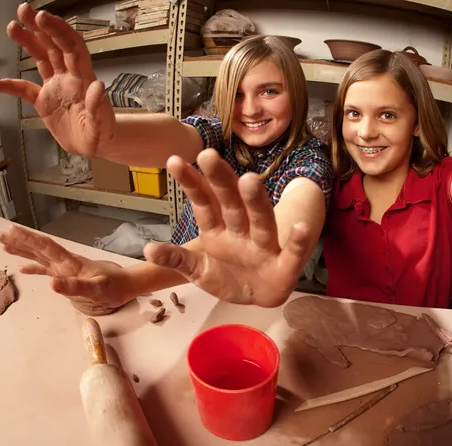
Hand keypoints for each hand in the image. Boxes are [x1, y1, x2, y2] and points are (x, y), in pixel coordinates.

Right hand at [0, 3, 114, 157]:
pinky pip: (25, 89)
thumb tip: (98, 85)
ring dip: (28, 42)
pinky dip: (10, 85)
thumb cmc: (103, 133)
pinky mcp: (45, 102)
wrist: (95, 147)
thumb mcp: (102, 123)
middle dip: (41, 27)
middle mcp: (68, 78)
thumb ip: (97, 105)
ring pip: (41, 59)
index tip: (43, 17)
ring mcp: (56, 88)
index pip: (72, 48)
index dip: (59, 31)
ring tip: (12, 27)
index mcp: (83, 80)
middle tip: (24, 10)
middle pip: (55, 46)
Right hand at [0, 225, 132, 314]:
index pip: (46, 247)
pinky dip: (34, 267)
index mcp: (71, 262)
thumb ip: (75, 286)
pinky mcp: (68, 275)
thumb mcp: (97, 289)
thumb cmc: (113, 287)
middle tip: (1, 233)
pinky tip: (23, 268)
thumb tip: (52, 283)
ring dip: (24, 250)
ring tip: (5, 244)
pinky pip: (46, 269)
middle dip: (21, 241)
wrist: (126, 285)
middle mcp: (66, 262)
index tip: (12, 230)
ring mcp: (66, 268)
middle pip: (40, 248)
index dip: (29, 239)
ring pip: (40, 256)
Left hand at [143, 150, 310, 306]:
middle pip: (230, 203)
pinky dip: (299, 241)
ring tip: (250, 180)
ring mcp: (264, 247)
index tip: (174, 161)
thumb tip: (148, 250)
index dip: (191, 183)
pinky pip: (293, 253)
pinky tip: (303, 227)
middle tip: (208, 155)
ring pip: (261, 220)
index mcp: (218, 230)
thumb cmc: (228, 276)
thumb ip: (177, 259)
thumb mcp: (198, 270)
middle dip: (220, 181)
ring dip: (255, 201)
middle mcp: (241, 231)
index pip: (203, 203)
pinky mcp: (285, 267)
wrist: (258, 296)